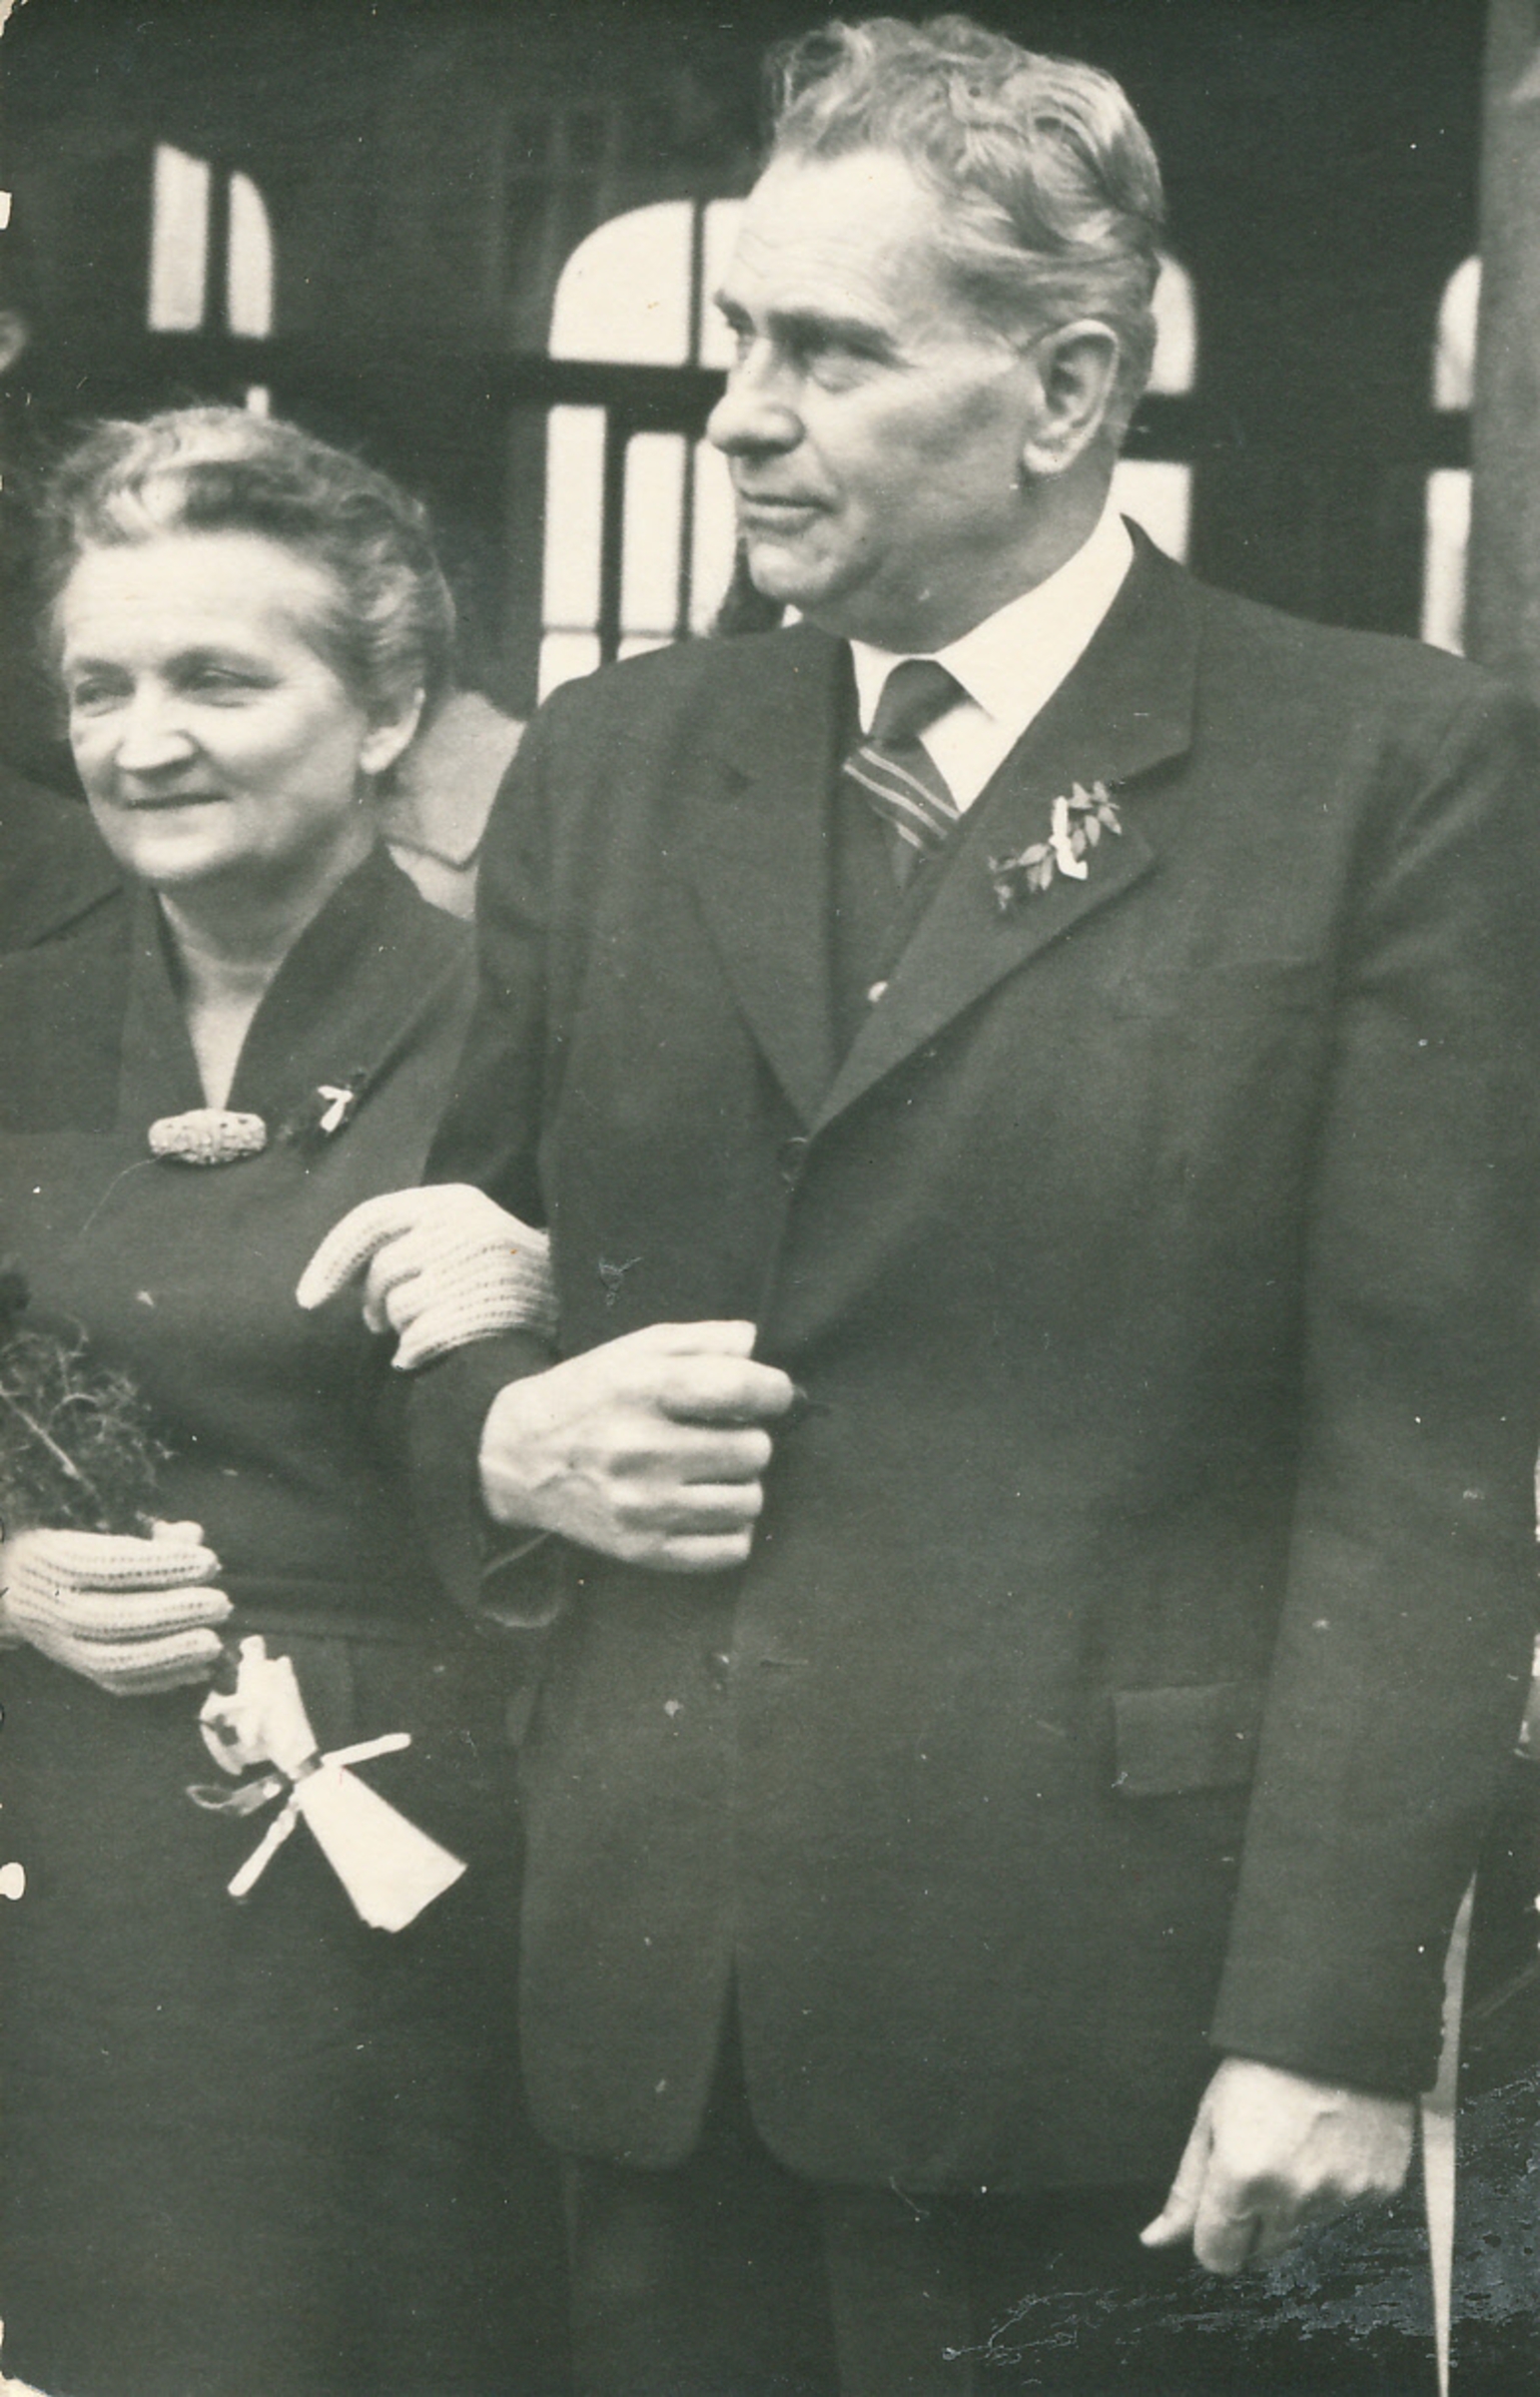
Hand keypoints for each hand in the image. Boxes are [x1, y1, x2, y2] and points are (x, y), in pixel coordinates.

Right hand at [0, 1519, 229, 1695]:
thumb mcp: (100, 1527)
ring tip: (215, 1642)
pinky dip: (160, 1680)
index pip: (109, 1565)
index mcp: (53, 1559)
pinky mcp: (74, 1668)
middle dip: (173, 1613)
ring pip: (111, 1660)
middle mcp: (50, 1605)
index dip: (162, 1566)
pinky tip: (197, 1669)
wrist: (16, 1586)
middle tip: (221, 1604)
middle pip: (111, 1617)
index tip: (208, 1563)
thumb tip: (193, 1536)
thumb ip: (149, 1532)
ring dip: (170, 1655)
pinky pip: (116, 1684)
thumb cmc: (76, 1547)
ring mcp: (59, 1643)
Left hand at [297, 1185, 556, 1368]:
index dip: (331, 1260)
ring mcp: (475, 1267)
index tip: (308, 1299)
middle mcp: (461, 1226)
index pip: (370, 1220)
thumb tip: (340, 1277)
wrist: (577, 1301)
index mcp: (451, 1200)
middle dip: (372, 1306)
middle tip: (381, 1322)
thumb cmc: (505, 1274)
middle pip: (381, 1272)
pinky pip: (417, 1338)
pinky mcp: (484, 1306)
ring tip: (429, 1329)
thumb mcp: (463, 1235)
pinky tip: (422, 1356)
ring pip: (398, 1308)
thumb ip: (409, 1240)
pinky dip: (412, 1353)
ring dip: (402, 1330)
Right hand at [479, 1319, 794, 1571]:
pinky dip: (730, 1528)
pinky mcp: (643, 1549)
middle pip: (754, 1450)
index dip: (773, 1390)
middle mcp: (642, 1449)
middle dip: (750, 1438)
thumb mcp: (636, 1349)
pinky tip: (707, 1506)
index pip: (741, 1389)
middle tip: (724, 1436)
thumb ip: (703, 1339)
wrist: (519, 1457)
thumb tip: (757, 1343)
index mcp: (642, 1389)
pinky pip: (730, 1548)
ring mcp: (643, 1506)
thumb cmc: (590, 1395)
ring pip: (749, 1501)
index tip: (770, 1394)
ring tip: (713, 1472)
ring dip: (741, 1484)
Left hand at [1140, 2058, 1413, 2272]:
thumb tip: (1156, 2240)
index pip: (1217, 2257)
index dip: (1213, 2236)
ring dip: (1297, 2202)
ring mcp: (1341, 2196)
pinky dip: (1337, 2186)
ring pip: (1306, 2230)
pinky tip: (1332, 2143)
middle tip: (1259, 2166)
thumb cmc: (1265, 2065)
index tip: (1219, 2212)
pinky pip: (1347, 2210)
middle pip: (1262, 2253)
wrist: (1338, 2027)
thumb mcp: (1211, 2117)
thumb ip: (1187, 2188)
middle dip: (1254, 2223)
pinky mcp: (1378, 2190)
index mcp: (1242, 2177)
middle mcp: (1294, 2196)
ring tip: (1298, 2142)